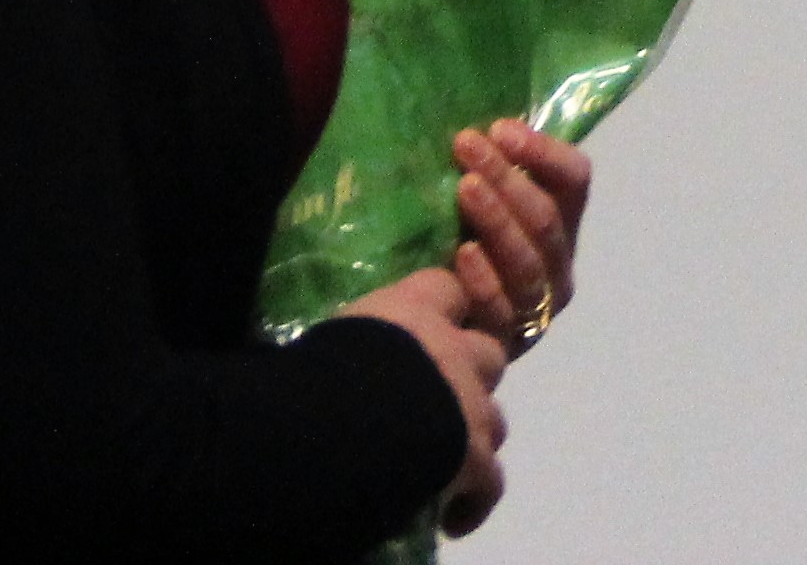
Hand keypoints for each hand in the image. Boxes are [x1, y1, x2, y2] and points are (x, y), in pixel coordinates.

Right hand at [340, 267, 508, 534]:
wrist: (333, 424)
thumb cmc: (311, 374)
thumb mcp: (326, 344)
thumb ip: (353, 346)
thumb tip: (335, 365)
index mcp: (410, 309)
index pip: (445, 289)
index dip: (443, 309)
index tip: (429, 329)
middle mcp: (452, 349)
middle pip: (486, 353)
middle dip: (470, 376)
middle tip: (438, 403)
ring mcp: (470, 403)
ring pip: (495, 418)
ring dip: (474, 435)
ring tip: (446, 460)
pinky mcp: (476, 455)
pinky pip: (490, 482)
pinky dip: (474, 500)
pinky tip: (453, 517)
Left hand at [448, 118, 595, 360]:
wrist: (441, 337)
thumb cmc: (463, 256)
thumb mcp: (485, 210)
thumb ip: (493, 175)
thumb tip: (479, 129)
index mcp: (563, 224)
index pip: (574, 180)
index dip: (543, 152)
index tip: (499, 129)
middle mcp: (559, 263)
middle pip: (546, 217)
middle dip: (508, 176)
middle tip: (466, 146)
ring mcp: (538, 305)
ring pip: (529, 259)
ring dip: (498, 219)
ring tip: (464, 189)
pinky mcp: (510, 339)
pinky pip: (503, 307)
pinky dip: (484, 278)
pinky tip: (462, 253)